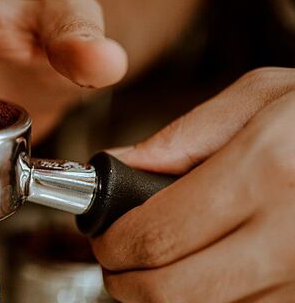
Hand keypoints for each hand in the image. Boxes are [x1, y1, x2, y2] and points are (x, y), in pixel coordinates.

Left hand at [93, 67, 294, 301]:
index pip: (155, 235)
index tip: (103, 235)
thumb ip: (183, 137)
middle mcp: (288, 234)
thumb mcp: (264, 98)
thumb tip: (117, 166)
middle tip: (119, 261)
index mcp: (264, 171)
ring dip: (164, 296)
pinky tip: (210, 272)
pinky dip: (210, 301)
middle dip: (126, 282)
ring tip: (162, 263)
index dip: (113, 244)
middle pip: (171, 291)